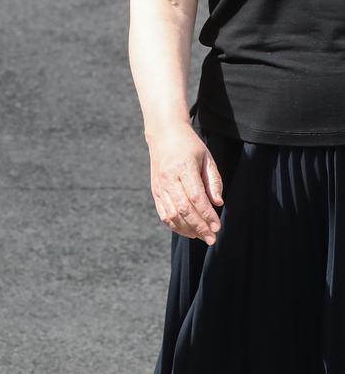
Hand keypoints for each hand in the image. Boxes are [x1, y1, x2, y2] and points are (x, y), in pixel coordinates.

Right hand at [146, 125, 223, 244]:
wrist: (163, 134)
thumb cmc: (189, 146)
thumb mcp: (207, 158)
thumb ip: (213, 181)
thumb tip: (218, 203)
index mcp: (184, 167)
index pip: (196, 197)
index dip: (207, 214)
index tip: (218, 227)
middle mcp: (169, 178)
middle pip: (183, 208)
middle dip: (199, 227)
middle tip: (212, 239)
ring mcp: (159, 185)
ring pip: (171, 214)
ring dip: (187, 229)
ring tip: (201, 237)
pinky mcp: (155, 190)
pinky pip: (163, 213)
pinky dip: (174, 225)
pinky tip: (187, 230)